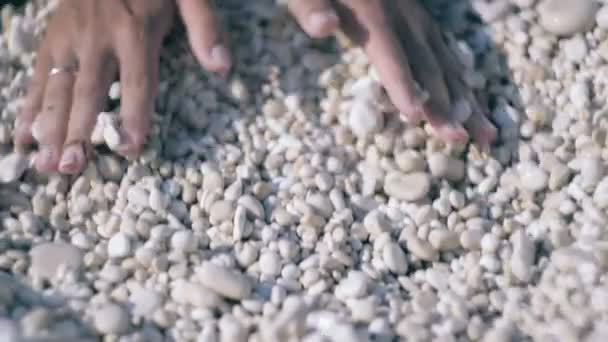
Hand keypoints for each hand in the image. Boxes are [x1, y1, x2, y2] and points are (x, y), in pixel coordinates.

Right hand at [15, 0, 230, 174]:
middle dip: (78, 131)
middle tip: (72, 167)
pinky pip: (39, 76)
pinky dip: (29, 108)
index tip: (132, 149)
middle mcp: (97, 38)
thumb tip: (222, 67)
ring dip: (49, 128)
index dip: (134, 116)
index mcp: (135, 31)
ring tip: (46, 165)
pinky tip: (24, 138)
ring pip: (58, 89)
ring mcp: (70, 39)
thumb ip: (204, 27)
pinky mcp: (52, 39)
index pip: (136, 81)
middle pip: (88, 91)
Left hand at [288, 0, 496, 147]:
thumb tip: (324, 26)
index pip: (390, 53)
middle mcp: (402, 14)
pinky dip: (459, 79)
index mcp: (371, 9)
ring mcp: (415, 15)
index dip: (402, 84)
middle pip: (427, 64)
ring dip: (464, 98)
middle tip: (458, 139)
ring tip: (485, 133)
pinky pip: (444, 51)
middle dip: (443, 103)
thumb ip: (311, 6)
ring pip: (444, 60)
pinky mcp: (417, 17)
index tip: (415, 116)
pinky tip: (470, 98)